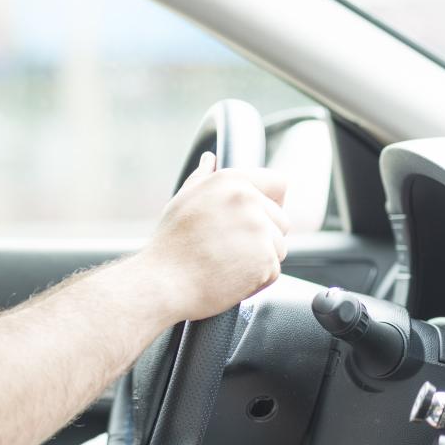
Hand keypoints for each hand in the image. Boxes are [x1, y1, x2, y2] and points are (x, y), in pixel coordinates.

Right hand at [137, 151, 289, 321]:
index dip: (273, 200)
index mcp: (229, 181)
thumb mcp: (181, 202)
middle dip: (263, 236)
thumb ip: (202, 178)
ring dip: (260, 259)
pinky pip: (273, 270)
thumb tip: (210, 160)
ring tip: (226, 263)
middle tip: (229, 248)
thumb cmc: (170, 245)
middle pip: (281, 219)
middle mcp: (248, 200)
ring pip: (279, 247)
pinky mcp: (265, 260)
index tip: (260, 215)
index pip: (277, 182)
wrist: (163, 284)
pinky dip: (256, 279)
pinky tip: (229, 277)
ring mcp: (259, 230)